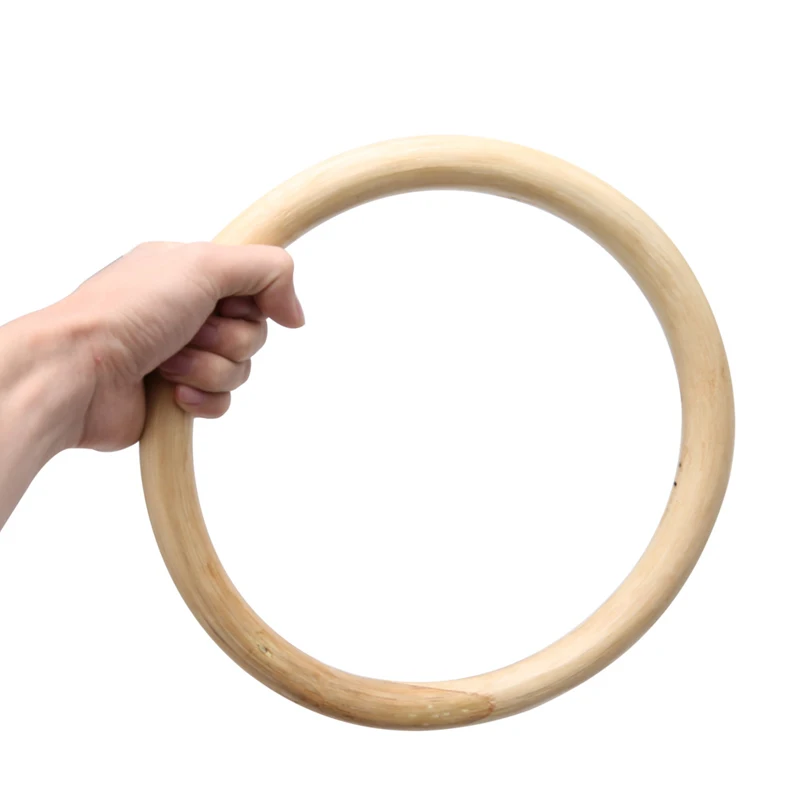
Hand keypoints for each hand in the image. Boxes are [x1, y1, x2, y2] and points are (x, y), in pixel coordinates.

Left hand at [51, 241, 303, 450]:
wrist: (79, 373)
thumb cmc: (128, 311)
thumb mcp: (204, 264)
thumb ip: (266, 270)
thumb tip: (295, 313)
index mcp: (189, 273)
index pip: (255, 285)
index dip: (254, 299)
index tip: (234, 303)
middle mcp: (186, 311)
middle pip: (252, 331)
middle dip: (226, 338)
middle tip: (188, 332)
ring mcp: (182, 354)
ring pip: (239, 369)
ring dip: (208, 368)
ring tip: (168, 362)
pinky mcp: (177, 395)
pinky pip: (222, 401)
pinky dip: (202, 397)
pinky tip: (172, 392)